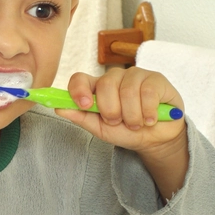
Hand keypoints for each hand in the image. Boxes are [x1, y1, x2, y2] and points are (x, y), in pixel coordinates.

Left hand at [55, 67, 185, 152]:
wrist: (154, 139)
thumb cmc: (125, 131)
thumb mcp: (100, 128)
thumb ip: (80, 117)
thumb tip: (58, 108)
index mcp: (96, 88)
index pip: (80, 78)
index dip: (79, 89)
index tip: (85, 105)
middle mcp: (113, 77)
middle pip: (105, 85)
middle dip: (112, 111)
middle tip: (118, 122)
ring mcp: (134, 75)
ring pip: (128, 91)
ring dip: (132, 116)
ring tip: (136, 123)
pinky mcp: (155, 78)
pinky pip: (148, 93)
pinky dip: (148, 112)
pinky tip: (150, 119)